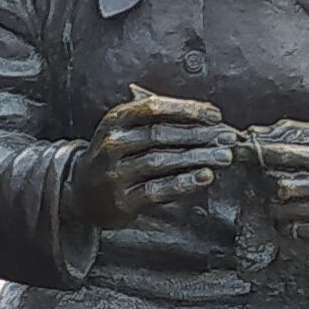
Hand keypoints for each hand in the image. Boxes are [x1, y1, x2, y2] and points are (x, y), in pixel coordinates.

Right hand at [76, 90, 231, 227]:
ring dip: (197, 158)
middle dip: (199, 134)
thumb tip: (202, 112)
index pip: (154, 108)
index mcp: (115, 120)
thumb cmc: (113, 157)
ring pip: (162, 161)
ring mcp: (115, 173)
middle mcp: (113, 144)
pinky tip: (204, 177)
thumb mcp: (123, 129)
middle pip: (162, 134)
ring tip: (223, 157)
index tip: (215, 115)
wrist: (82, 193)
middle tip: (227, 137)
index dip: (187, 110)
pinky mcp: (123, 200)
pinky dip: (184, 183)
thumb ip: (154, 116)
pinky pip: (158, 189)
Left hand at [249, 120, 308, 240]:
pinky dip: (288, 222)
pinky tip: (291, 212)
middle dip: (266, 181)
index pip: (284, 155)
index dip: (258, 153)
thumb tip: (257, 132)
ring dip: (274, 204)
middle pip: (282, 187)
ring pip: (286, 212)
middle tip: (263, 177)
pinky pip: (299, 231)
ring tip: (277, 195)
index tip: (241, 151)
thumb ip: (295, 132)